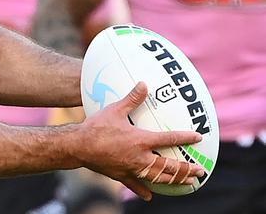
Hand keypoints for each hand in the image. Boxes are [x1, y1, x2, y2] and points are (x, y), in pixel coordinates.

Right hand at [73, 82, 203, 200]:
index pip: (168, 139)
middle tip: (200, 171)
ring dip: (175, 180)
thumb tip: (144, 84)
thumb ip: (132, 99)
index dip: (185, 138)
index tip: (198, 138)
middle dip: (186, 169)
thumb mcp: (115, 110)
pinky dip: (144, 190)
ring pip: (158, 178)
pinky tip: (150, 196)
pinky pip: (136, 185)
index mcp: (140, 140)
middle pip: (169, 166)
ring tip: (188, 182)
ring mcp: (132, 168)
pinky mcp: (121, 176)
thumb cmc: (96, 127)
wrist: (79, 146)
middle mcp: (140, 157)